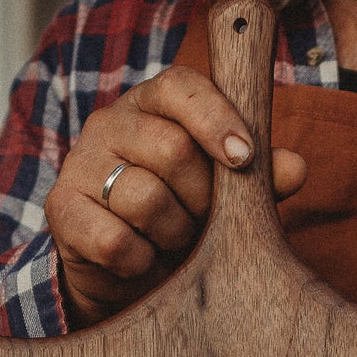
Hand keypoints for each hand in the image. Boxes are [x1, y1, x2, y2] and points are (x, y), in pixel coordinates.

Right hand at [44, 65, 307, 326]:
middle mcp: (111, 122)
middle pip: (172, 150)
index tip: (244, 158)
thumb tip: (295, 168)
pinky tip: (143, 260)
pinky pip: (116, 241)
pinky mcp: (62, 209)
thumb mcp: (226, 194)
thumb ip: (260, 177)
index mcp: (154, 103)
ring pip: (145, 199)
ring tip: (172, 240)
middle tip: (202, 220)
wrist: (124, 269)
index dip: (217, 119)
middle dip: (202, 198)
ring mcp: (80, 162)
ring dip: (173, 234)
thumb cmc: (183, 214)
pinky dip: (142, 261)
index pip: (182, 87)